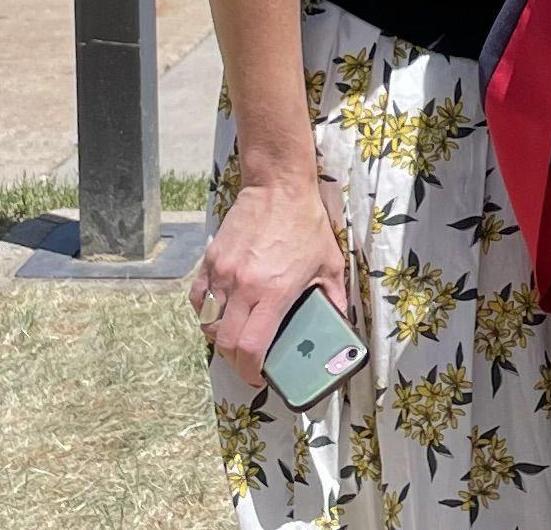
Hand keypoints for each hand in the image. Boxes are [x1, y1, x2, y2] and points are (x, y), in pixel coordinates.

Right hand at [190, 175, 346, 389]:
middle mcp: (243, 287)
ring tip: (237, 336)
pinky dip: (205, 314)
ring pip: (208, 324)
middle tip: (248, 362)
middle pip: (225, 343)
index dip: (251, 371)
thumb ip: (334, 295)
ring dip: (220, 338)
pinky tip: (221, 312)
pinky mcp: (210, 262)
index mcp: (274, 291)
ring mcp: (223, 275)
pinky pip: (198, 300)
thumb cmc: (306, 223)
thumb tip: (339, 322)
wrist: (278, 186)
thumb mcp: (330, 261)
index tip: (259, 377)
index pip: (251, 347)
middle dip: (235, 361)